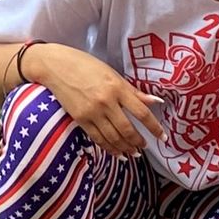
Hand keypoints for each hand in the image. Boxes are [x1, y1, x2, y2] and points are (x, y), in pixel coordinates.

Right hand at [25, 43, 163, 157]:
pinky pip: (98, 138)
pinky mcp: (80, 119)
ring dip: (125, 148)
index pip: (141, 112)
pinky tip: (117, 153)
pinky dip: (109, 148)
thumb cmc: (85, 65)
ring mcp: (92, 112)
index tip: (162, 136)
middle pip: (127, 129)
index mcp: (117, 87)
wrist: (56, 66)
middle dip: (138, 141)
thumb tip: (155, 101)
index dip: (154, 127)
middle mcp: (106, 101)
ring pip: (113, 137)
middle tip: (144, 147)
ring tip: (133, 153)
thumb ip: (133, 91)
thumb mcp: (112, 73)